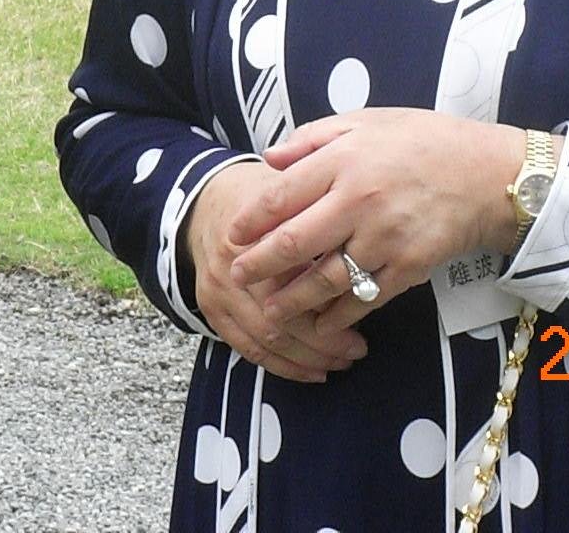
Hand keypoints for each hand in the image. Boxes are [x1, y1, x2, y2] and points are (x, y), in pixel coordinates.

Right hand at [185, 162, 369, 381]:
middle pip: (280, 318)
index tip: (361, 311)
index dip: (330, 303)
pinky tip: (310, 371)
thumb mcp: (291, 198)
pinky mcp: (210, 308)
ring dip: (306, 359)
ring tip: (339, 362)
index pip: (294, 281)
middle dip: (323, 341)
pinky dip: (279, 365)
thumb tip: (355, 267)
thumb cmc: (261, 200)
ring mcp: (216, 290)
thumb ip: (316, 229)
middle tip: (358, 349)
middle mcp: (230, 266)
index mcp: (253, 236)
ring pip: (265, 339)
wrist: (207, 202)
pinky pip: (245, 348)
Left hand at [224, 110, 527, 326]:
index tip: (232, 236)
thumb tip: (270, 158)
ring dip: (293, 300)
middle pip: (297, 242)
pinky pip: (366, 297)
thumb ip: (311, 138)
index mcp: (342, 162)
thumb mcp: (363, 121)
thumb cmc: (421, 141)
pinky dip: (340, 314)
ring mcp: (385, 238)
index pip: (282, 196)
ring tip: (270, 311)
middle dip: (261, 265)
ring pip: (327, 278)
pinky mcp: (409, 267)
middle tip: (237, 278)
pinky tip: (320, 322)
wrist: (485, 174)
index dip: (252, 221)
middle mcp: (358, 202)